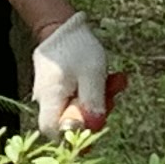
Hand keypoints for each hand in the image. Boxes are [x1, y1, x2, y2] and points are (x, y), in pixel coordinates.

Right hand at [31, 11, 120, 133]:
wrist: (64, 26)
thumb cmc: (77, 47)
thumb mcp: (92, 74)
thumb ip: (93, 102)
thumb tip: (95, 127)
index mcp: (51, 98)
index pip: (55, 131)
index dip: (75, 136)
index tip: (97, 126)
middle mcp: (47, 100)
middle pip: (70, 122)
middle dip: (96, 112)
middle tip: (113, 95)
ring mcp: (54, 95)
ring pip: (78, 109)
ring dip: (100, 98)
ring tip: (117, 80)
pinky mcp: (61, 89)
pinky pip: (78, 98)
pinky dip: (94, 91)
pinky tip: (110, 78)